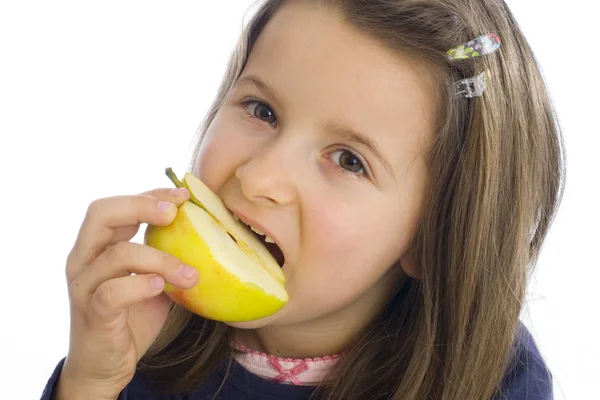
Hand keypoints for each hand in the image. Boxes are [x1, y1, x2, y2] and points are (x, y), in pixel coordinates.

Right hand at [55, 188, 198, 398]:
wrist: (105, 365)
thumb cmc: (131, 316)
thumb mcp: (151, 278)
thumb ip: (164, 255)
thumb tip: (209, 233)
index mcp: (96, 246)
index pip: (115, 205)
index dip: (148, 195)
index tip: (183, 195)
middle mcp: (83, 259)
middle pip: (102, 213)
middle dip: (143, 205)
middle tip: (176, 213)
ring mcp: (84, 286)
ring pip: (118, 254)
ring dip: (162, 259)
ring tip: (192, 274)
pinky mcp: (92, 314)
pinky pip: (112, 292)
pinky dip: (140, 285)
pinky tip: (161, 287)